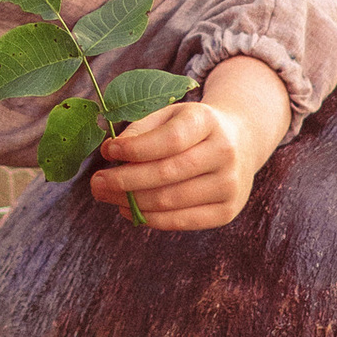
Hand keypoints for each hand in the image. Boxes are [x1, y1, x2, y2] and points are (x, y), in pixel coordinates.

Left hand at [88, 54, 290, 231]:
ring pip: (169, 201)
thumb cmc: (193, 129)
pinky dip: (150, 219)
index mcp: (208, 121)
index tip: (108, 151)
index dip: (135, 149)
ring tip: (108, 196)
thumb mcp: (170, 115)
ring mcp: (229, 184)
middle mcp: (225, 152)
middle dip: (124, 181)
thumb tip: (111, 152)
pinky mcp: (227, 211)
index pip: (170, 140)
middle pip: (166, 173)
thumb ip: (141, 130)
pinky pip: (181, 221)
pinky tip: (129, 210)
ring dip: (131, 202)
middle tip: (96, 183)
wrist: (241, 143)